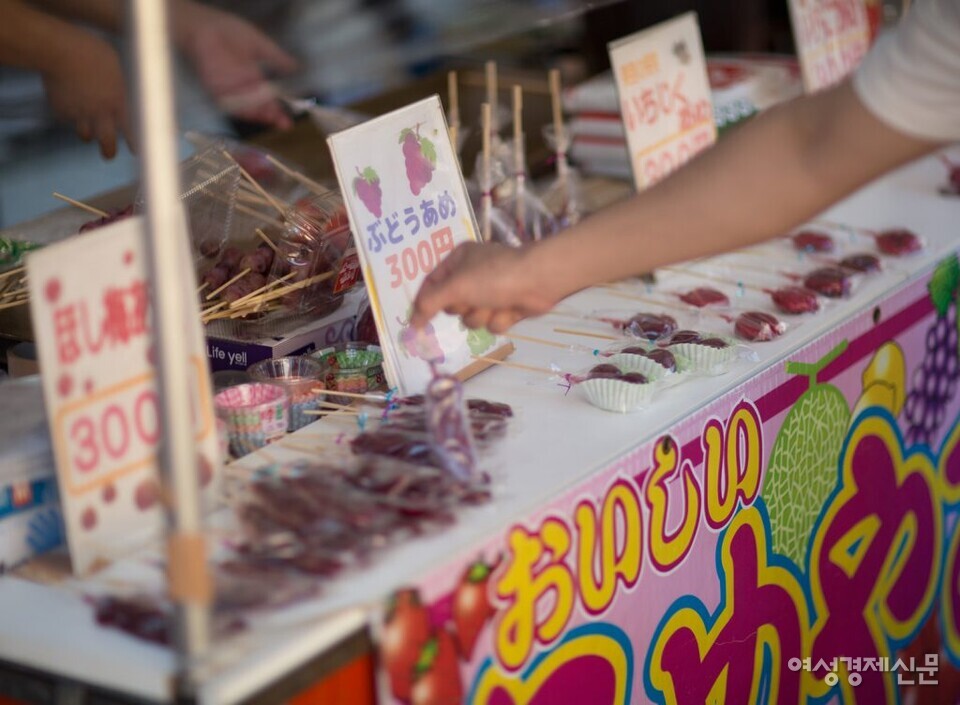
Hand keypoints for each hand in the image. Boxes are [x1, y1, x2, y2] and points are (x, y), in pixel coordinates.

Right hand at [41, 31, 129, 158]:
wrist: (59, 50)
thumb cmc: (90, 52)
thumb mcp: (114, 67)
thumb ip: (119, 85)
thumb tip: (121, 94)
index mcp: (118, 102)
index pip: (131, 131)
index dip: (135, 143)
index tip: (136, 151)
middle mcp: (100, 113)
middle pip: (107, 143)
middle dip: (109, 152)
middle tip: (108, 154)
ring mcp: (79, 114)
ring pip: (85, 135)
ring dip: (87, 133)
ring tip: (88, 126)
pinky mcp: (60, 110)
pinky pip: (66, 118)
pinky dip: (69, 114)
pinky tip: (67, 99)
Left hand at [174, 1, 297, 128]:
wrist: (205, 27)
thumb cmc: (230, 32)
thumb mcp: (260, 44)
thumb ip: (277, 57)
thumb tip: (296, 66)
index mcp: (254, 79)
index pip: (268, 99)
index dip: (279, 110)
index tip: (289, 118)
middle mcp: (242, 88)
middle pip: (259, 107)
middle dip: (271, 116)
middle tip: (283, 122)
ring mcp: (230, 90)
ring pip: (247, 108)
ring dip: (259, 115)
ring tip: (272, 118)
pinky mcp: (216, 90)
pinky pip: (230, 104)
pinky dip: (242, 109)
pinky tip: (254, 113)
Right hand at [411, 242, 562, 332]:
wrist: (538, 281)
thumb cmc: (493, 276)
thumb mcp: (456, 286)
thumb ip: (430, 303)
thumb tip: (412, 323)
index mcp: (458, 260)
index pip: (432, 283)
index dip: (424, 302)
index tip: (417, 323)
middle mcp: (472, 275)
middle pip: (452, 305)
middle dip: (463, 307)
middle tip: (472, 299)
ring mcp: (490, 292)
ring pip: (471, 318)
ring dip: (482, 314)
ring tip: (496, 303)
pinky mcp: (505, 307)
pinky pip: (491, 323)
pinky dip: (499, 319)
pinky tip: (510, 309)